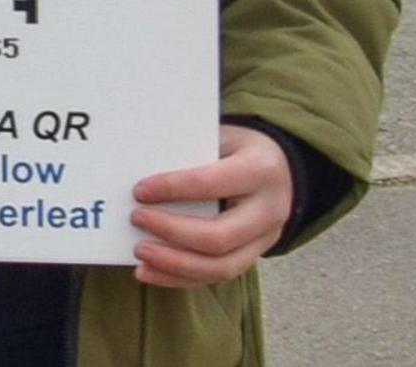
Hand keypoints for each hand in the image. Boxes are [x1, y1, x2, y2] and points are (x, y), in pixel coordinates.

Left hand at [129, 124, 291, 287]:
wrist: (281, 169)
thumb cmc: (237, 149)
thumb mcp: (220, 138)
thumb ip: (188, 153)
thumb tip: (134, 169)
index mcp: (261, 169)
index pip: (211, 183)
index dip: (173, 188)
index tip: (139, 191)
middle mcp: (270, 209)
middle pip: (220, 235)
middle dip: (172, 232)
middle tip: (136, 219)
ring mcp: (266, 239)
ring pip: (222, 266)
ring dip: (175, 264)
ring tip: (139, 252)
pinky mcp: (254, 256)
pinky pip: (218, 276)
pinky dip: (180, 278)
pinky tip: (149, 272)